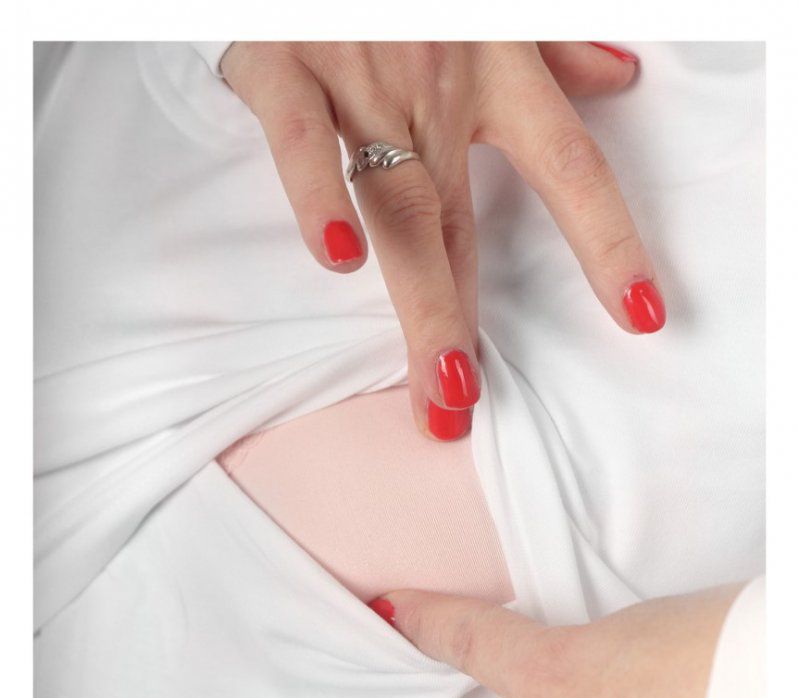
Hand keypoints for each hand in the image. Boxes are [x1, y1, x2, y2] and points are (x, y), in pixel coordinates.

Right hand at [221, 42, 665, 441]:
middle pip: (461, 224)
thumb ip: (556, 47)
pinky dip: (316, 194)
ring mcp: (363, 79)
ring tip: (437, 388)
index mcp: (496, 70)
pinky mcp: (287, 66)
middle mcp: (439, 85)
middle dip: (463, 323)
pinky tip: (337, 261)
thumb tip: (620, 79)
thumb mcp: (496, 6)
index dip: (609, 245)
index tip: (642, 317)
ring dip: (421, 302)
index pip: (572, 170)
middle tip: (464, 410)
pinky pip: (303, 140)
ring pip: (399, 208)